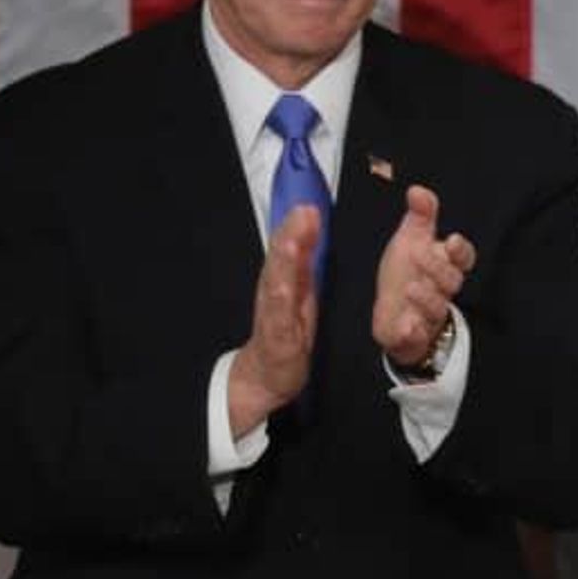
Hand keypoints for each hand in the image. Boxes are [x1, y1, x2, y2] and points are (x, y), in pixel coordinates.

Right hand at [229, 206, 320, 434]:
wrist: (266, 374)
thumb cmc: (286, 330)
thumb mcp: (299, 290)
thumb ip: (304, 258)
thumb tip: (311, 223)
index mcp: (284, 279)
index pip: (290, 246)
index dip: (297, 225)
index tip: (309, 204)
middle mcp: (275, 291)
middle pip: (281, 258)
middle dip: (291, 234)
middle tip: (303, 211)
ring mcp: (274, 313)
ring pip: (277, 282)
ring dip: (283, 261)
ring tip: (292, 242)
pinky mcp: (277, 337)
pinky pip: (278, 318)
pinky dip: (280, 302)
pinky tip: (283, 288)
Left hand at [374, 184, 474, 365]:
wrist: (392, 315)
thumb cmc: (406, 274)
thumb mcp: (409, 240)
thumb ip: (419, 217)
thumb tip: (418, 190)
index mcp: (443, 265)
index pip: (463, 258)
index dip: (460, 251)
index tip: (451, 241)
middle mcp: (440, 291)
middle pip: (451, 281)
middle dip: (438, 268)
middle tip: (418, 253)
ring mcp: (428, 315)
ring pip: (437, 308)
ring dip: (427, 298)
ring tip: (411, 287)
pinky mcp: (413, 335)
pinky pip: (417, 336)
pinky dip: (413, 332)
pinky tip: (406, 325)